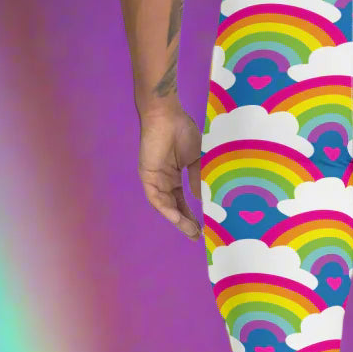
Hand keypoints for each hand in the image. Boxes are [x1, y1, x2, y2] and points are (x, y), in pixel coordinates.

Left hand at [137, 105, 203, 239]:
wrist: (167, 115)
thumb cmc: (182, 131)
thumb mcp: (198, 160)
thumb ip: (198, 179)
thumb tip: (204, 198)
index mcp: (174, 177)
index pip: (183, 202)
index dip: (193, 215)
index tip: (205, 228)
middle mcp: (164, 181)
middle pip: (175, 208)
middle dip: (186, 223)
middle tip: (198, 236)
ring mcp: (155, 180)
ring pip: (166, 206)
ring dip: (178, 220)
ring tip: (192, 232)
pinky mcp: (147, 176)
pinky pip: (156, 199)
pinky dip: (167, 210)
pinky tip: (178, 219)